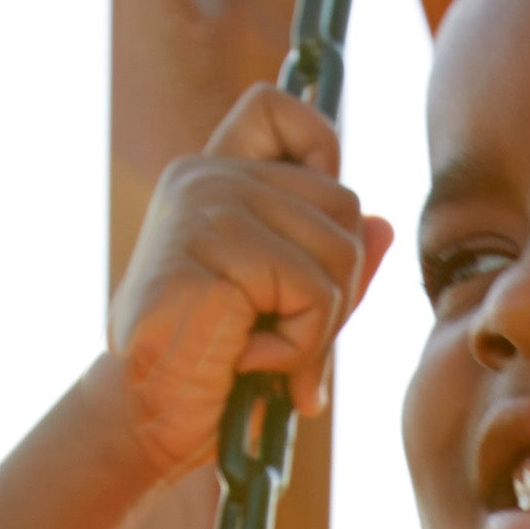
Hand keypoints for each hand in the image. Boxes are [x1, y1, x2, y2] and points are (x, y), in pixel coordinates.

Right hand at [106, 83, 392, 478]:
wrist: (145, 419)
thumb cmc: (213, 369)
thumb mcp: (286, 311)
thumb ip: (329, 266)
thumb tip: (383, 225)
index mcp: (218, 179)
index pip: (279, 109)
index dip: (320, 148)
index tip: (315, 217)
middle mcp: (207, 177)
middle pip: (344, 205)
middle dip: (338, 289)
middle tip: (286, 337)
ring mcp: (204, 204)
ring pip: (340, 252)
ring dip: (317, 328)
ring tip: (258, 350)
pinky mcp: (208, 245)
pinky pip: (312, 291)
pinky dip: (296, 347)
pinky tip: (243, 358)